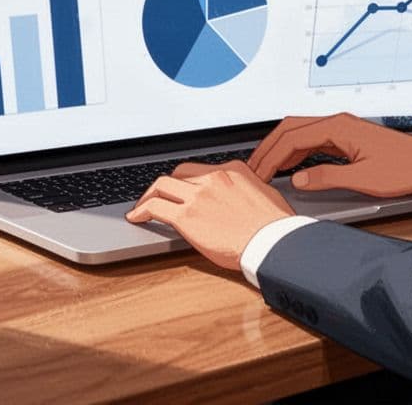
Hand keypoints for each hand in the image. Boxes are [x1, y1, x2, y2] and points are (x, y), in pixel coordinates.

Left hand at [124, 160, 294, 270]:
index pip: (201, 170)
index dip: (188, 181)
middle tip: (160, 196)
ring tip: (143, 206)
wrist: (272, 242)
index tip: (183, 190)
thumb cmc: (275, 227)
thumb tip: (243, 196)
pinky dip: (141, 211)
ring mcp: (198, 195)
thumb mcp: (265, 195)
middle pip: (179, 173)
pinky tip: (136, 218)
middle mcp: (212, 177)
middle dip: (167, 185)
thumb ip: (248, 191)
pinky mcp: (186, 216)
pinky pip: (155, 208)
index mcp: (232, 171)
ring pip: (162, 185)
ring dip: (149, 195)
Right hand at [241, 112, 411, 197]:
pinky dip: (296, 150)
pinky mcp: (347, 137)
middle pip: (290, 128)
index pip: (292, 138)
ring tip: (266, 168)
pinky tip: (292, 165)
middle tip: (253, 168)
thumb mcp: (363, 180)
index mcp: (338, 127)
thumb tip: (298, 180)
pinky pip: (313, 138)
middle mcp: (337, 122)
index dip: (270, 157)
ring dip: (281, 148)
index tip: (258, 173)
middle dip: (269, 147)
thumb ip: (326, 178)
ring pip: (300, 131)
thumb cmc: (404, 169)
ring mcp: (342, 128)